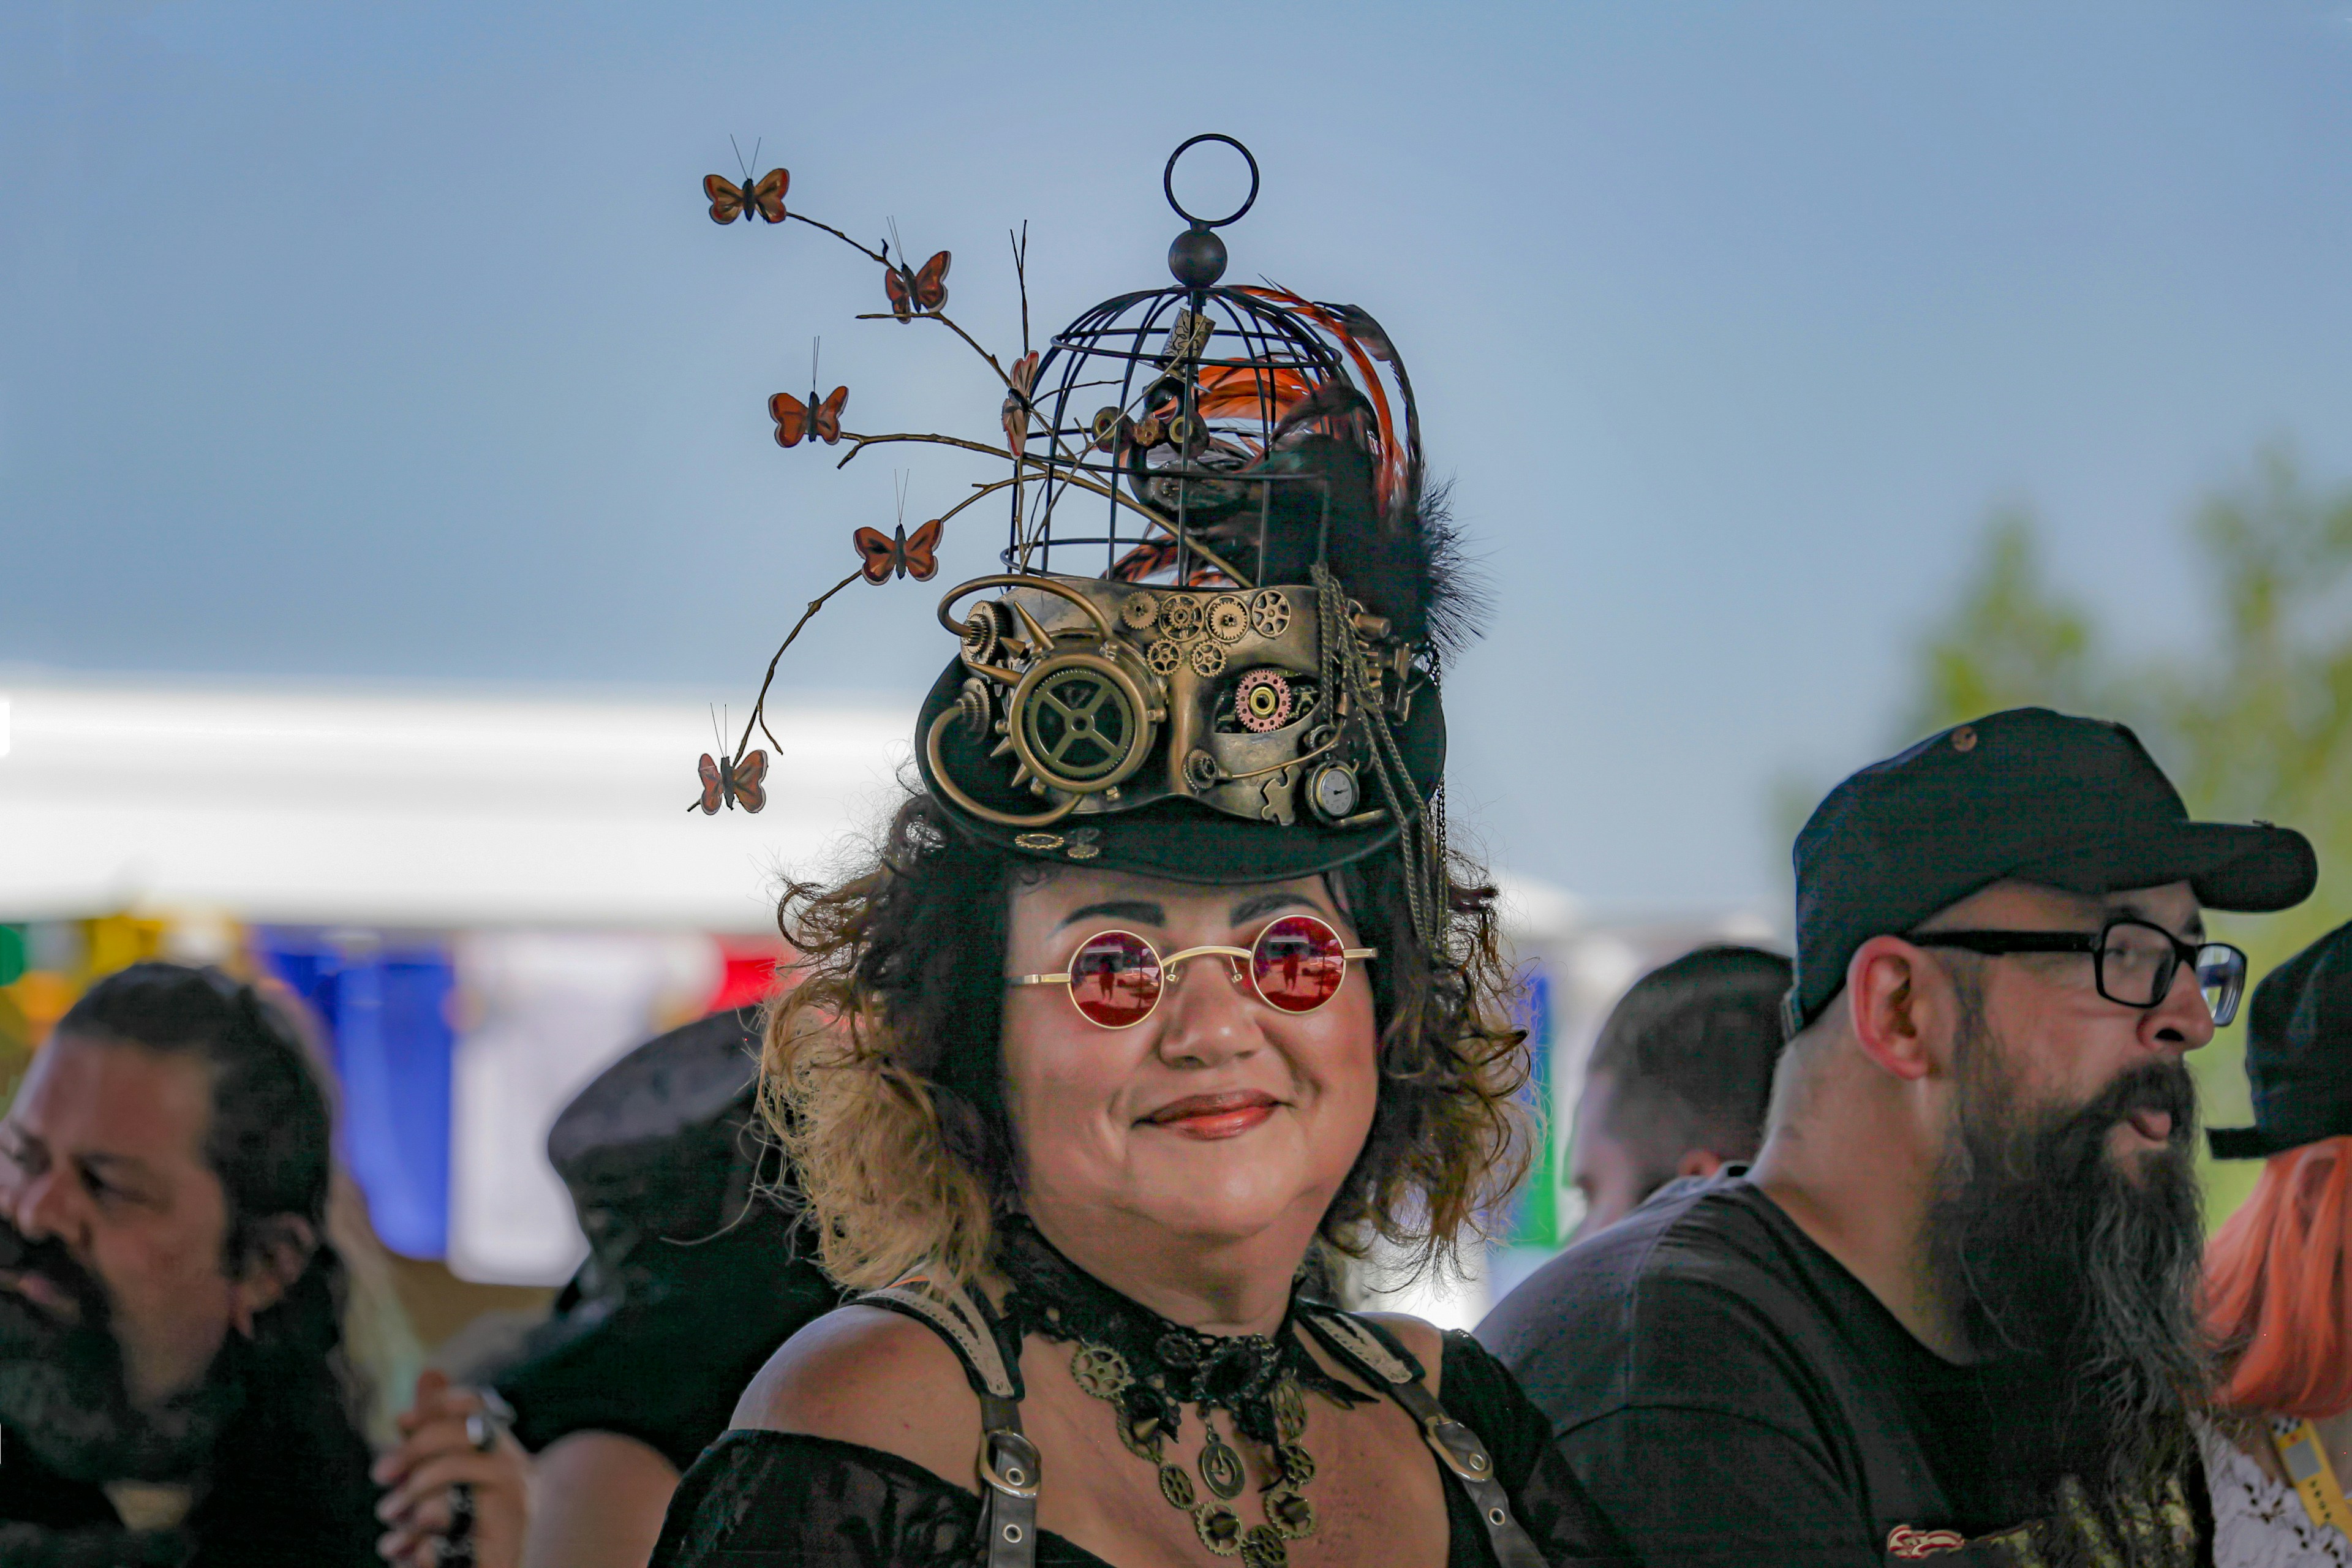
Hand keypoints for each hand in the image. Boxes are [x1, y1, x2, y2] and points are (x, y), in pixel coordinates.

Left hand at [374, 1369, 530, 1567]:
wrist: (495, 1565)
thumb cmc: (466, 1521)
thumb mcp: (447, 1471)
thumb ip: (437, 1428)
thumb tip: (430, 1372)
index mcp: (505, 1450)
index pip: (474, 1408)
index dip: (434, 1407)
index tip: (400, 1422)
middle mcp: (518, 1476)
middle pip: (454, 1445)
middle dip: (409, 1457)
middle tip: (381, 1475)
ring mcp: (512, 1515)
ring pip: (443, 1500)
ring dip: (406, 1513)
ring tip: (391, 1531)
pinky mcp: (498, 1555)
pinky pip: (439, 1549)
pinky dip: (417, 1554)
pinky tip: (412, 1556)